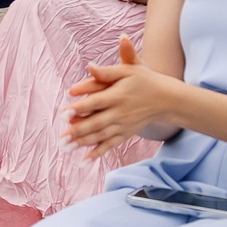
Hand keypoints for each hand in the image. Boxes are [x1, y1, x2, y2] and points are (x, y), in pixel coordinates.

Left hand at [61, 38, 186, 156]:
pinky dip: (97, 153)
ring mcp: (123, 125)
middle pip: (97, 123)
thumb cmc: (143, 80)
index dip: (80, 108)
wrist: (165, 99)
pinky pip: (110, 145)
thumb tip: (89, 65)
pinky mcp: (125, 134)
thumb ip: (108, 71)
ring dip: (82, 143)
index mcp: (118, 95)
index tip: (63, 114)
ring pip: (101, 136)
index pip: (96, 102)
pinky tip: (84, 161)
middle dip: (78, 131)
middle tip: (61, 139)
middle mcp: (120, 112)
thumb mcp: (129, 70)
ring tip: (65, 148)